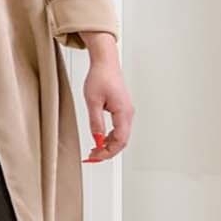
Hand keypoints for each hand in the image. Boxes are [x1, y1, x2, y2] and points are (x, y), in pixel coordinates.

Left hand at [82, 37, 133, 161]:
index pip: (119, 140)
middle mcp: (128, 114)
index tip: (95, 157)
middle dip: (108, 152)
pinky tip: (100, 139)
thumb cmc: (100, 76)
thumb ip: (96, 122)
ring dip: (109, 145)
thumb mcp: (92, 101)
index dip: (108, 152)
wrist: (105, 62)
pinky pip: (119, 128)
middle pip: (122, 141)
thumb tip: (97, 139)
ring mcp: (127, 112)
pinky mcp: (123, 109)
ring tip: (94, 150)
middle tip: (92, 157)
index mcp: (123, 112)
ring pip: (121, 136)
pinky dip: (110, 137)